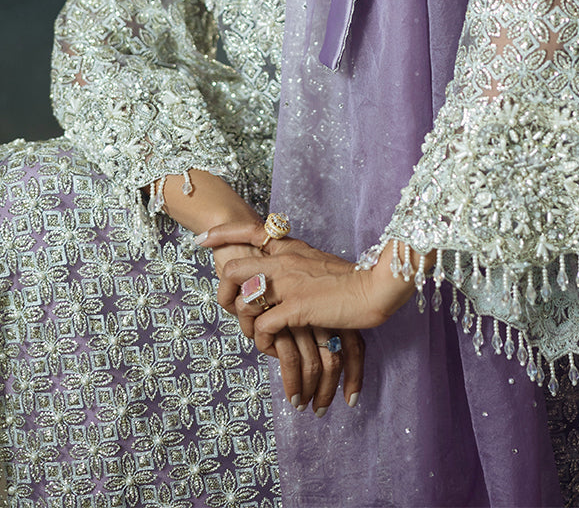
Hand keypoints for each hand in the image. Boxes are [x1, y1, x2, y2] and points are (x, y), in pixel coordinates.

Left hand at [199, 221, 417, 406]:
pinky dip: (262, 341)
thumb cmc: (353, 278)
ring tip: (255, 337)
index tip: (202, 240)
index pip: (249, 230)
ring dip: (244, 322)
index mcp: (291, 247)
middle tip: (226, 307)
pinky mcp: (296, 306)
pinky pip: (263, 326)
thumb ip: (299, 266)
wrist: (375, 286)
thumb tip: (283, 279)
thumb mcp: (320, 263)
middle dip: (223, 290)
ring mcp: (288, 282)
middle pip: (234, 266)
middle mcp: (284, 259)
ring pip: (243, 298)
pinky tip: (272, 348)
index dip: (222, 233)